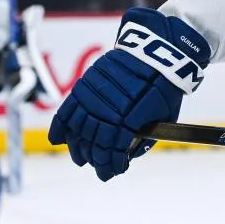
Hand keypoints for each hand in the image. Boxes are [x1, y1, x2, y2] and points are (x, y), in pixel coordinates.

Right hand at [48, 7, 209, 181]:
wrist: (157, 51)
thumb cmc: (165, 86)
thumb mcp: (165, 115)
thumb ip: (148, 136)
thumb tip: (131, 155)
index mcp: (133, 118)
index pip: (115, 149)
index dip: (112, 164)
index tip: (113, 172)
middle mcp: (110, 108)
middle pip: (96, 142)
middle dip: (97, 159)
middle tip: (99, 167)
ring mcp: (95, 96)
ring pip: (79, 129)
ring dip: (79, 148)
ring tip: (81, 159)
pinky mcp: (86, 84)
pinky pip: (67, 109)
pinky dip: (61, 126)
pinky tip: (59, 140)